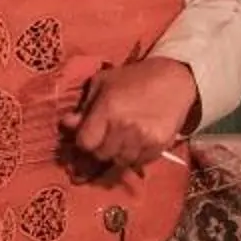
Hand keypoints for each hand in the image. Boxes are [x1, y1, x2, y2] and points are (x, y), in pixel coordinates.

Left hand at [59, 55, 197, 177]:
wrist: (174, 79)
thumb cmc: (133, 78)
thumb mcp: (102, 83)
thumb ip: (84, 107)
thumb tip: (67, 124)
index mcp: (108, 109)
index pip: (85, 143)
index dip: (84, 142)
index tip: (88, 137)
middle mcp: (125, 126)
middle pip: (101, 155)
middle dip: (99, 149)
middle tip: (105, 139)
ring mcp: (144, 138)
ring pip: (120, 162)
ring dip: (117, 155)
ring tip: (121, 141)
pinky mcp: (160, 145)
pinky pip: (139, 162)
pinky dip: (135, 157)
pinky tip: (136, 143)